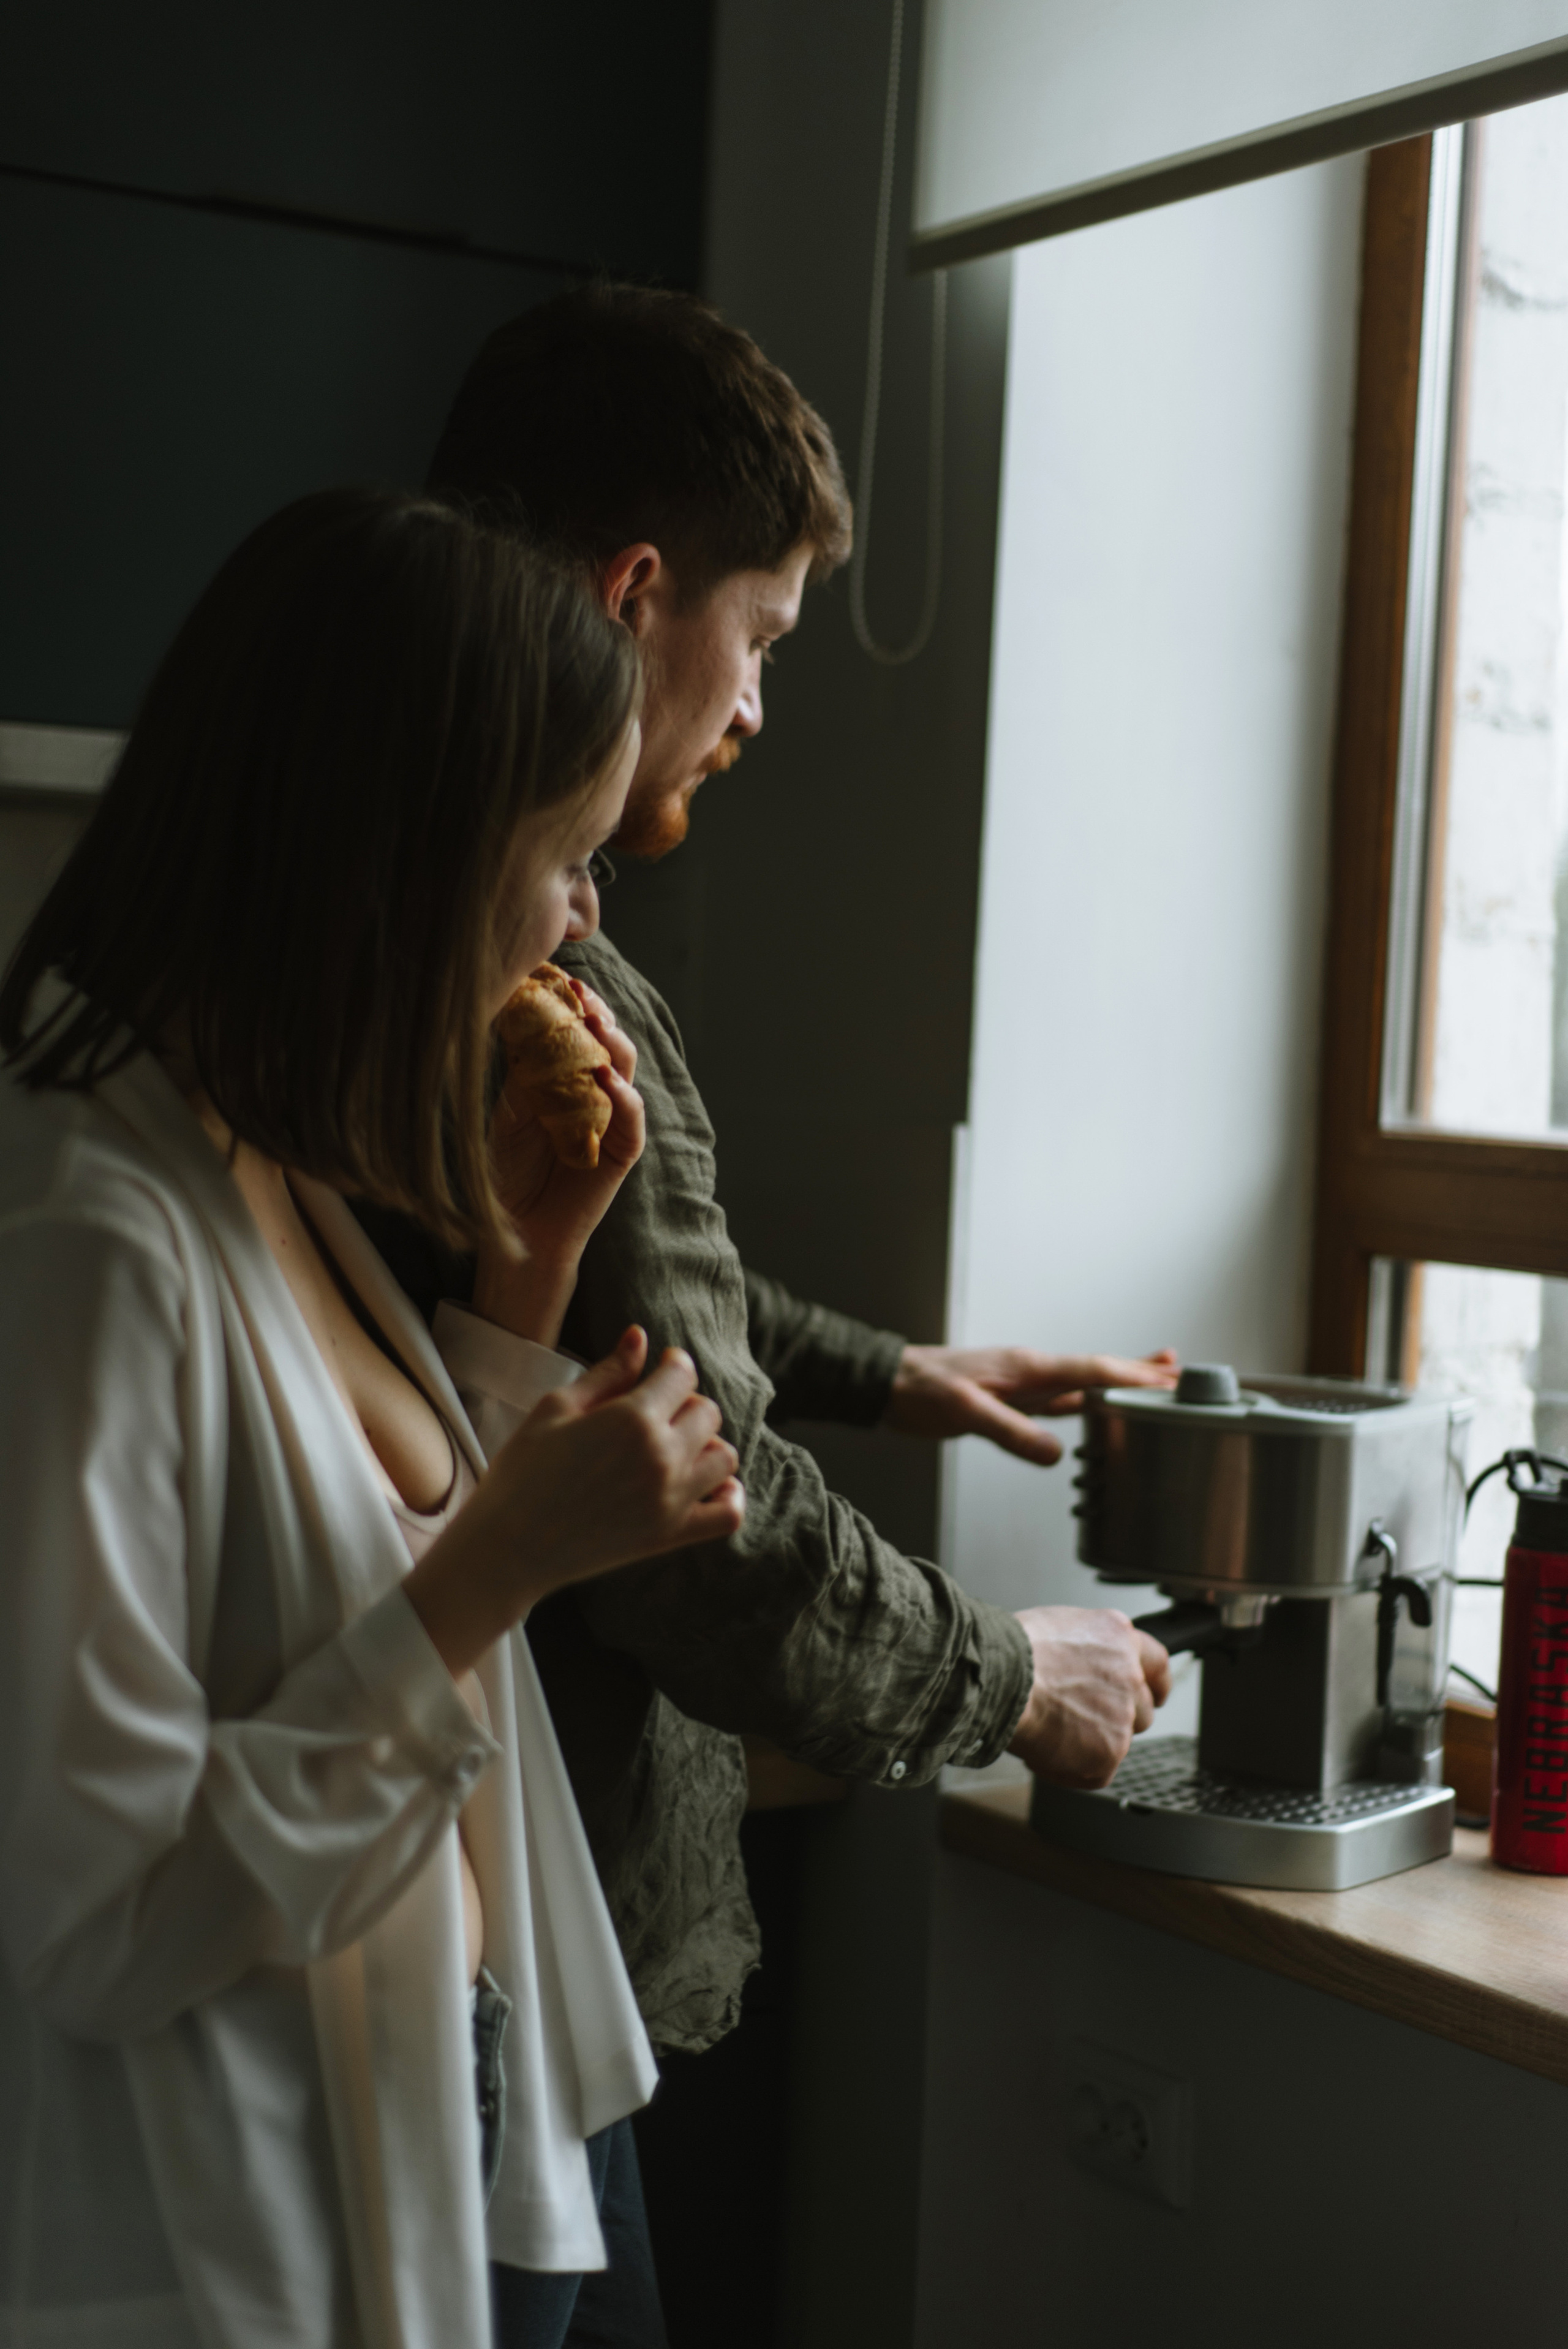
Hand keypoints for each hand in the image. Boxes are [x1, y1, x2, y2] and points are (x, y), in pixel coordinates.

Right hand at [406, 1327, 743, 1675]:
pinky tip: (707, 1485)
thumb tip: (640, 1337)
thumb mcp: (555, 1409)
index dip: (673, 1364)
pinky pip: (728, 1514)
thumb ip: (607, 1373)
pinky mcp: (670, 1536)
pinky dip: (729, 1496)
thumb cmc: (522, 1472)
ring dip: (708, 1445)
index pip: (683, 1374)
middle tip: (656, 1411)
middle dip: (686, 1403)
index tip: (661, 1367)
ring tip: (675, 1447)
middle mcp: (661, 1457)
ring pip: (726, 1457)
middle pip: (708, 1412)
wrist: (508, 1547)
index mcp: (632, 1418)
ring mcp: (671, 1500)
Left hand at [474, 980, 643, 1345]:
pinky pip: (632, 1119)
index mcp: (571, 1080)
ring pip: (627, 1072)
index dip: (575, 1006)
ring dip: (614, 1044)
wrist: (516, 1229)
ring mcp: (613, 1121)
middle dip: (598, 1014)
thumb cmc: (510, 1171)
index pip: (581, 1033)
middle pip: (610, 1043)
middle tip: (579, 994)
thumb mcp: (509, 1113)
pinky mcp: (622, 1152)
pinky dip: (623, 1096)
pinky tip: (606, 1077)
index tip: (556, 980)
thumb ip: (523, 1076)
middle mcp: (597, 1095)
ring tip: (595, 1022)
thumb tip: (522, 1025)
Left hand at [885, 1345, 1177, 1464]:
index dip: (1135, 1375)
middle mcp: (1032, 1371)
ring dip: (1119, 1383)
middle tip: (1183, 1374)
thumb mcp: (965, 1413)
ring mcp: (1023, 1384)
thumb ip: (1011, 1433)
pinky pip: (1060, 1399)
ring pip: (1083, 1384)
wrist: (886, 1383)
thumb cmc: (919, 1391)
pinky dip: (1088, 1400)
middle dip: (1141, 1372)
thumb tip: (1057, 1456)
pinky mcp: (1011, 1398)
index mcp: (1027, 1368)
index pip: (1093, 1370)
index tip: (1172, 1379)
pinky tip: (1099, 1406)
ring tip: (1158, 1380)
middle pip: (1098, 1371)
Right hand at [1007, 1606, 1171, 1786]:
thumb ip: (1088, 1649)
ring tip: (1051, 1732)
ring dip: (1093, 1743)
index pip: (1157, 1662)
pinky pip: (1097, 1771)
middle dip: (1118, 1719)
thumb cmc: (1013, 1651)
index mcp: (1117, 1637)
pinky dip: (1071, 1769)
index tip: (1156, 1694)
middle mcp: (1129, 1675)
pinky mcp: (1110, 1751)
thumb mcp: (1059, 1628)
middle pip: (1142, 1708)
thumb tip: (1083, 1667)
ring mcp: (1123, 1715)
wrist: (1001, 1679)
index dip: (1157, 1683)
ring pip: (1119, 1740)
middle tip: (1082, 1720)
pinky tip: (1044, 1750)